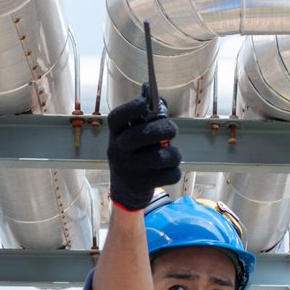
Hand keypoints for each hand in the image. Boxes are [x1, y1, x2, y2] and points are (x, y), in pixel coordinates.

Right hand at [105, 96, 180, 210]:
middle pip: (142, 135)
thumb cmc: (134, 152)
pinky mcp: (140, 185)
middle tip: (173, 130)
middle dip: (165, 129)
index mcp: (115, 133)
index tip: (145, 103)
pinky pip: (169, 175)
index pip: (118, 117)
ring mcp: (128, 169)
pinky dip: (174, 172)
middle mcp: (118, 150)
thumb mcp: (131, 133)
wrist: (125, 187)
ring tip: (171, 155)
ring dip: (174, 154)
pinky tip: (167, 171)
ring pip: (161, 157)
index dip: (132, 108)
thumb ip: (146, 118)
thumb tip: (161, 102)